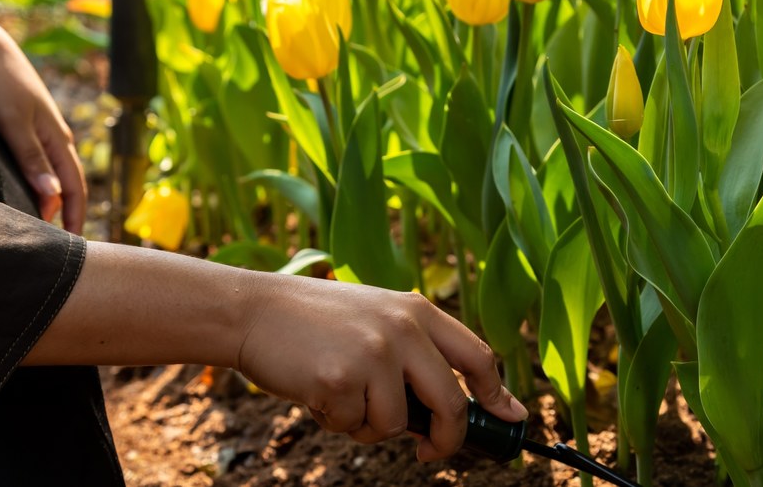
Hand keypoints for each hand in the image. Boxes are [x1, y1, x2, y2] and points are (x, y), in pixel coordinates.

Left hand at [0, 10, 86, 232]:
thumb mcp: (12, 121)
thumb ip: (32, 159)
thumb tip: (54, 198)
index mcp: (57, 138)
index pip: (75, 188)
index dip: (76, 218)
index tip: (72, 247)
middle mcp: (53, 138)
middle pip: (66, 185)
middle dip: (66, 215)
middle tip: (55, 246)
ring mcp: (38, 133)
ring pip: (50, 175)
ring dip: (49, 201)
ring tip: (36, 227)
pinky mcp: (21, 128)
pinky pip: (35, 164)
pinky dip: (34, 184)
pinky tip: (20, 193)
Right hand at [234, 274, 528, 460]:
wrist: (253, 311)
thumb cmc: (316, 322)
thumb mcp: (376, 318)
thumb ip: (417, 352)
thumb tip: (464, 404)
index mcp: (416, 310)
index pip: (478, 356)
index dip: (497, 394)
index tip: (509, 418)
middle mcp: (402, 329)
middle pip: (451, 403)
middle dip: (446, 439)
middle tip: (428, 452)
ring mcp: (374, 354)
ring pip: (396, 424)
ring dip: (369, 425)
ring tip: (341, 395)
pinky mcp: (342, 379)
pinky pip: (355, 426)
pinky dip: (336, 421)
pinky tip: (317, 390)